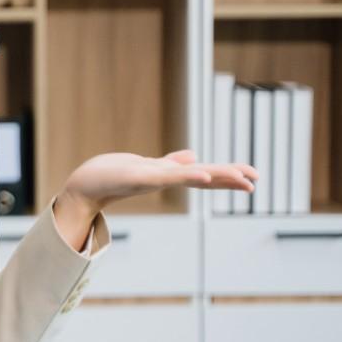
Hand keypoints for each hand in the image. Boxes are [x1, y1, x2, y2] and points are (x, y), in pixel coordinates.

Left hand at [60, 149, 257, 213]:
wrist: (86, 185)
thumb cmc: (113, 175)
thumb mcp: (147, 166)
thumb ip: (172, 163)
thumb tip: (194, 157)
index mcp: (169, 175)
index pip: (206, 173)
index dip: (229, 175)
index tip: (254, 177)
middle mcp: (165, 178)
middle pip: (204, 177)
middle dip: (229, 179)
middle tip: (255, 182)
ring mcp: (154, 179)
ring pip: (191, 177)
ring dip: (215, 177)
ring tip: (238, 178)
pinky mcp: (140, 177)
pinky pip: (168, 177)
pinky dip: (186, 176)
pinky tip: (203, 176)